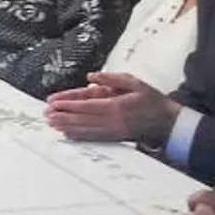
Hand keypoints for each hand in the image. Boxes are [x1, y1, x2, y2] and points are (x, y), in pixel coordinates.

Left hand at [44, 72, 178, 143]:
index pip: (86, 104)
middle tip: (46, 114)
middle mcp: (112, 120)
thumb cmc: (151, 100)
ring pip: (85, 129)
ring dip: (67, 126)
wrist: (168, 122)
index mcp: (116, 105)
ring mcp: (113, 131)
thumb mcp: (134, 82)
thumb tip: (91, 77)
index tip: (53, 102)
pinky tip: (68, 134)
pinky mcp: (115, 137)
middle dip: (63, 116)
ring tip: (52, 124)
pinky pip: (94, 137)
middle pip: (82, 118)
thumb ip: (111, 79)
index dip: (68, 104)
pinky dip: (80, 136)